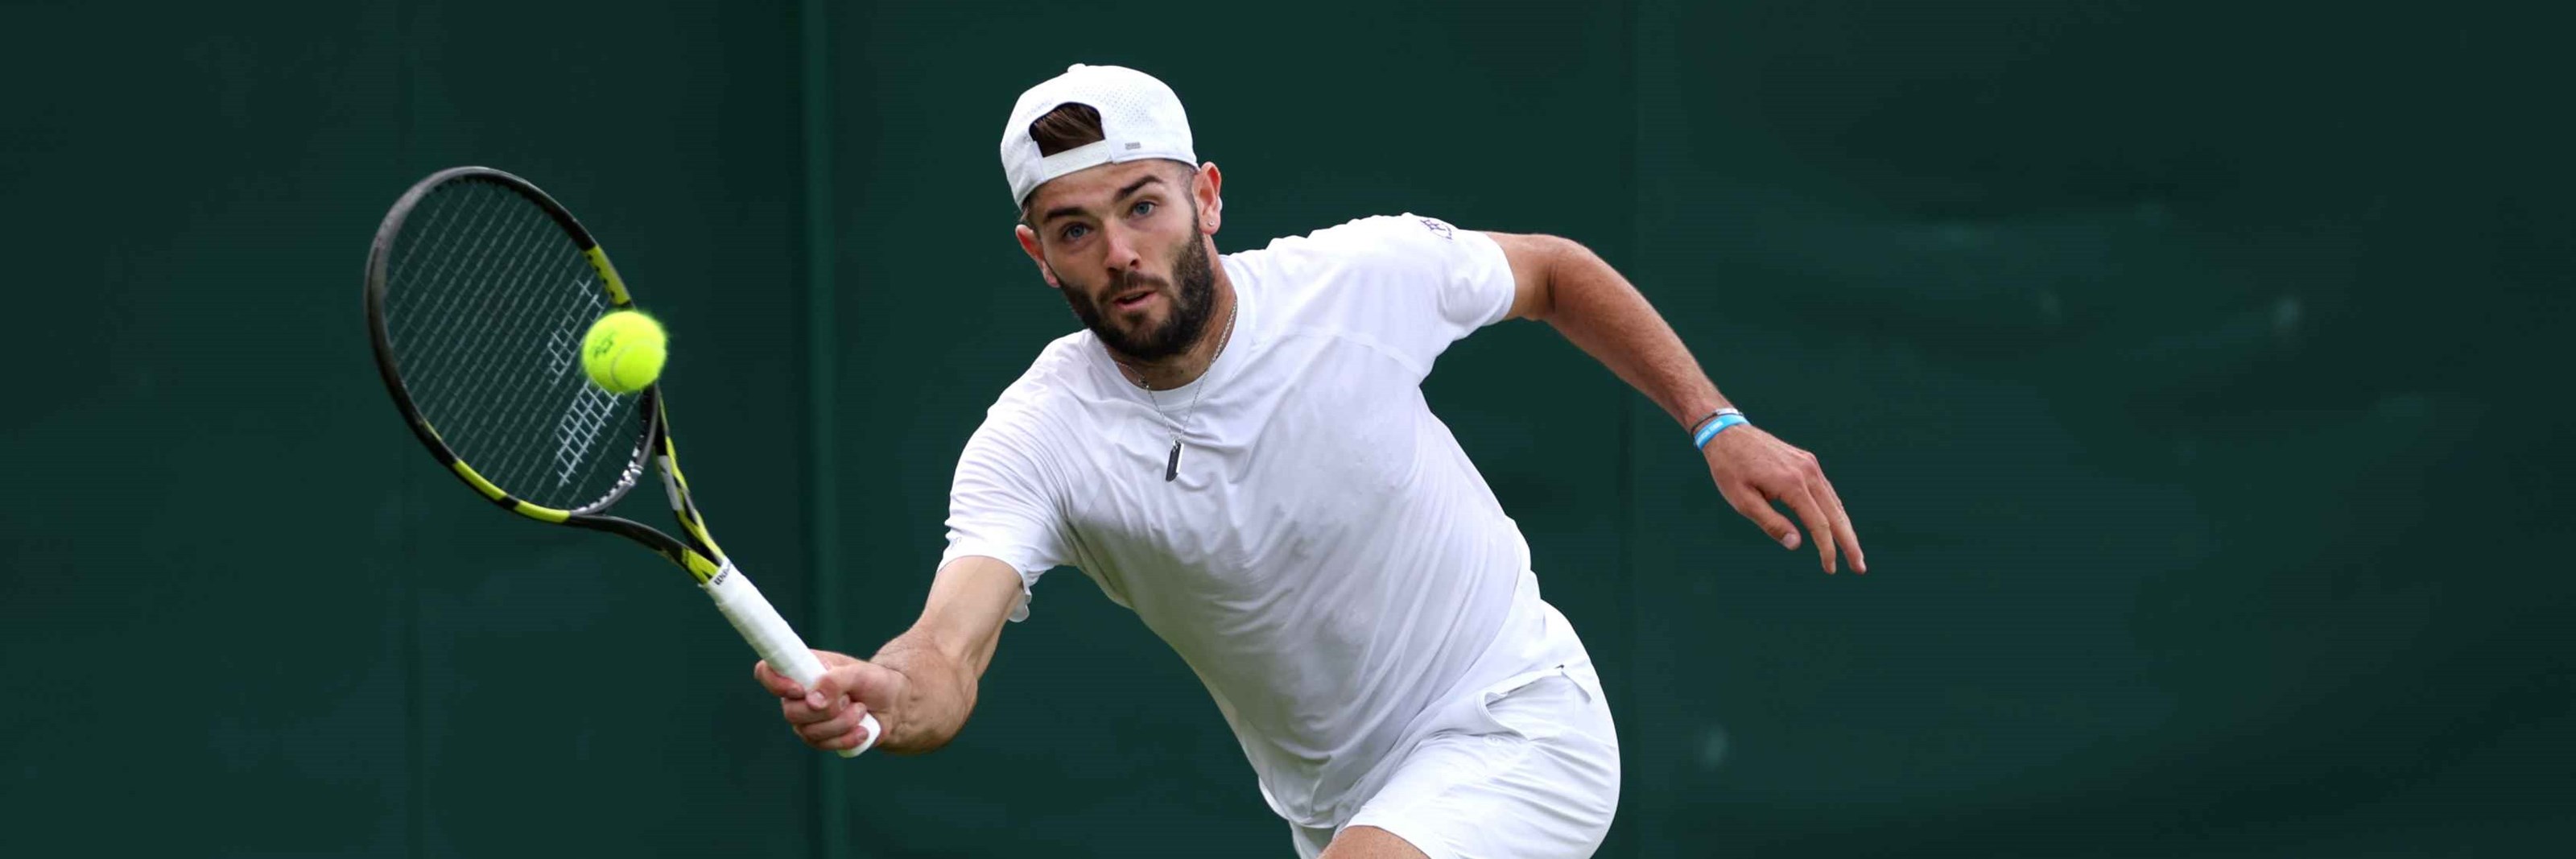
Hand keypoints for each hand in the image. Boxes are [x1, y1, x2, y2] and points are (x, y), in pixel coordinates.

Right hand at [754, 650, 903, 751]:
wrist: (894, 706)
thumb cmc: (875, 682)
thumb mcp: (860, 673)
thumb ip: (836, 681)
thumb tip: (812, 701)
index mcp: (802, 668)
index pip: (767, 671)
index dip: (775, 682)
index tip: (800, 690)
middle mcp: (798, 694)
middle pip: (790, 711)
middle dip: (827, 710)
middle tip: (849, 698)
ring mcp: (806, 719)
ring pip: (809, 731)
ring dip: (842, 723)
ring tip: (861, 709)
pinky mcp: (819, 738)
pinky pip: (823, 746)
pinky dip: (847, 738)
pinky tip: (862, 729)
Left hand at [1704, 424, 1865, 573]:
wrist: (1728, 433)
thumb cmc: (1730, 469)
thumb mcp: (1742, 501)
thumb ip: (1771, 522)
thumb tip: (1796, 544)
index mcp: (1792, 484)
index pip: (1819, 524)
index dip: (1827, 549)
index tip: (1830, 569)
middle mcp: (1807, 472)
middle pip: (1836, 514)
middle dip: (1849, 543)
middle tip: (1859, 567)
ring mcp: (1810, 464)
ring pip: (1834, 502)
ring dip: (1845, 528)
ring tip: (1853, 551)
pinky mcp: (1807, 461)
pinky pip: (1826, 490)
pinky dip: (1834, 511)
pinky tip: (1837, 526)